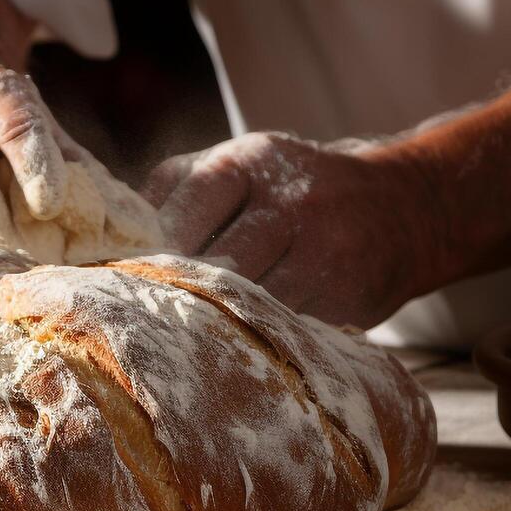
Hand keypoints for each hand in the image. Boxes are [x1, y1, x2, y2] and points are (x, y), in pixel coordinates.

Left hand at [143, 132, 440, 327]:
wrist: (402, 208)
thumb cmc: (292, 189)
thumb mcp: (240, 165)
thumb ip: (174, 188)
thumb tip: (108, 230)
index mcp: (251, 161)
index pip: (185, 208)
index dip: (150, 249)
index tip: (122, 277)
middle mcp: (290, 202)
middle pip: (215, 264)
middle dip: (177, 293)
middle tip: (139, 322)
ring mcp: (323, 252)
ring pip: (250, 302)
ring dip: (212, 324)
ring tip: (177, 341)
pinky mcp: (346, 298)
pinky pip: (286, 327)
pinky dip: (256, 338)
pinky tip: (232, 348)